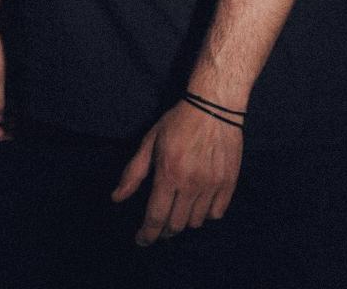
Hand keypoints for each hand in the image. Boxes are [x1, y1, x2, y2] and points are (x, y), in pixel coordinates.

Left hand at [111, 99, 242, 245]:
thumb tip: (116, 198)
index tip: (141, 240)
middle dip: (164, 230)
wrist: (215, 105)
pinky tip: (199, 202)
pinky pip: (216, 213)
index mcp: (169, 173)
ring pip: (196, 222)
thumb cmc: (179, 121)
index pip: (156, 217)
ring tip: (179, 208)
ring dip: (184, 220)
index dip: (146, 234)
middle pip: (175, 225)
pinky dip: (206, 214)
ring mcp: (212, 185)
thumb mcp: (151, 140)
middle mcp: (191, 184)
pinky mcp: (229, 182)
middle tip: (159, 223)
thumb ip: (134, 172)